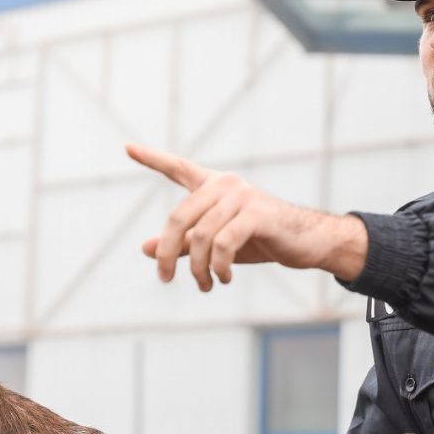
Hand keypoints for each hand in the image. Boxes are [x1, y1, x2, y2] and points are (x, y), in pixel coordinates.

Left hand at [126, 143, 367, 289]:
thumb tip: (145, 248)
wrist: (306, 242)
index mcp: (213, 186)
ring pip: (199, 237)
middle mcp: (225, 185)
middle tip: (166, 279)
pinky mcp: (256, 214)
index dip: (152, 159)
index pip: (178, 168)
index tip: (128, 148)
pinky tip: (224, 278)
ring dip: (197, 269)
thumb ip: (182, 244)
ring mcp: (241, 197)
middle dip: (167, 254)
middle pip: (179, 219)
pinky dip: (219, 267)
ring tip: (205, 285)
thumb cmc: (260, 240)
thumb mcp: (216, 243)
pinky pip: (223, 244)